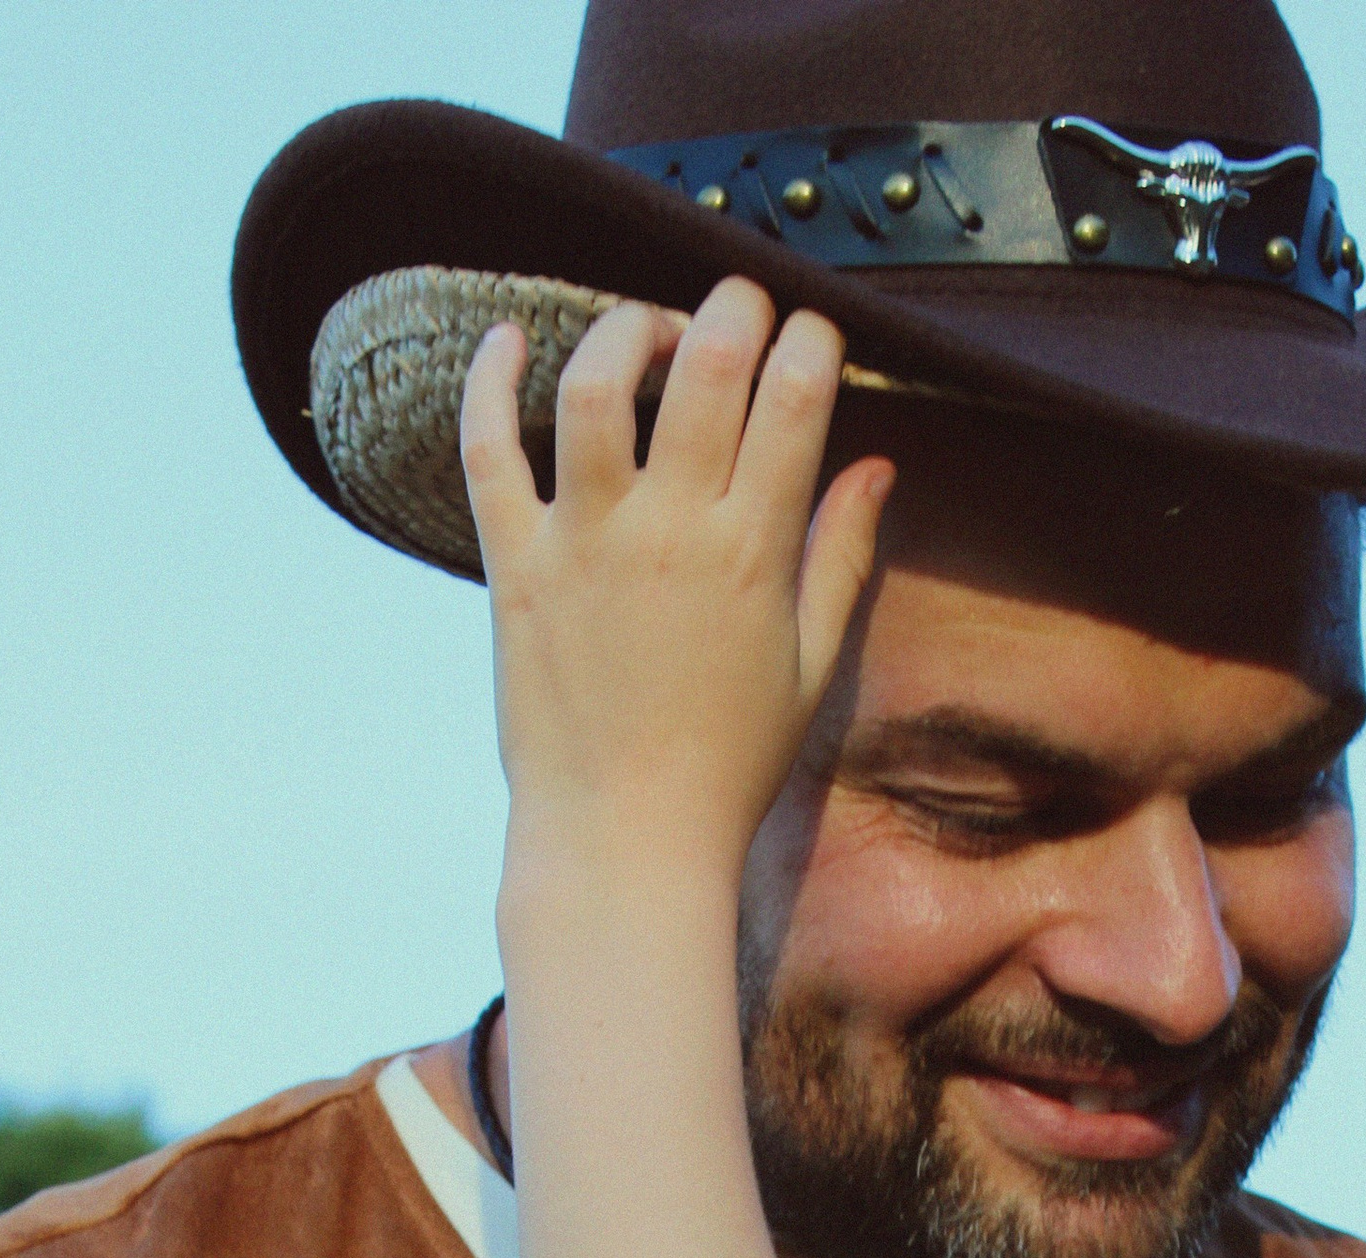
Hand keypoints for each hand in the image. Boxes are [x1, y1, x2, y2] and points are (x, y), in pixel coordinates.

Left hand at [462, 279, 892, 900]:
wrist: (623, 843)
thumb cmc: (724, 768)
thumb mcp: (807, 669)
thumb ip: (841, 557)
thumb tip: (877, 467)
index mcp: (752, 552)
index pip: (794, 398)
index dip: (810, 341)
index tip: (811, 336)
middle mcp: (668, 531)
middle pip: (707, 365)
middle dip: (732, 306)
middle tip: (738, 305)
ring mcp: (583, 542)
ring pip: (598, 383)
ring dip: (627, 328)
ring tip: (647, 334)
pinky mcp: (514, 566)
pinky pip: (488, 450)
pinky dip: (490, 382)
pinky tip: (507, 340)